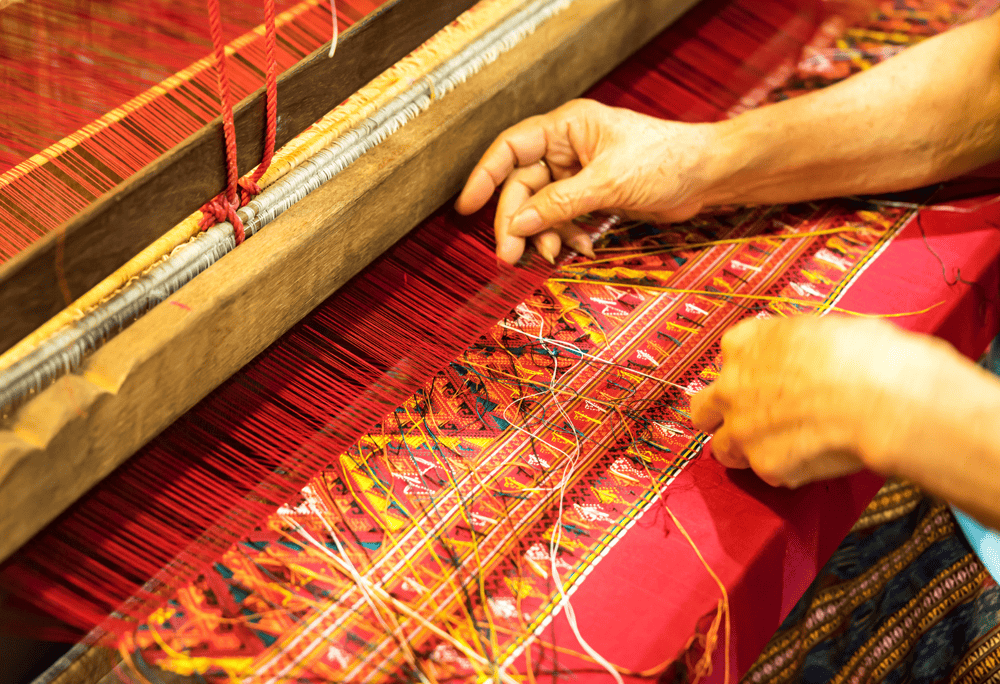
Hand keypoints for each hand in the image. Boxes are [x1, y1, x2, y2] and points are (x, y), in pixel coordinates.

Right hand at [455, 99, 721, 263]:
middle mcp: (567, 147)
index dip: (484, 177)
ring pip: (542, 207)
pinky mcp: (593, 194)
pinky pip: (564, 217)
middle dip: (517, 222)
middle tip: (508, 257)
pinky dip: (567, 235)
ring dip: (543, 234)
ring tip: (550, 256)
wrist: (707, 176)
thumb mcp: (607, 183)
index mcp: (566, 128)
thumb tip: (517, 224)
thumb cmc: (665, 161)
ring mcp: (579, 172)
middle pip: (523, 186)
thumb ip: (559, 204)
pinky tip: (579, 247)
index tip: (467, 208)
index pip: (510, 149)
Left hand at [690, 316, 956, 487]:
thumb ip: (794, 347)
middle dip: (719, 416)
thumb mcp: (821, 329)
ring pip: (723, 448)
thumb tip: (809, 355)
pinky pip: (768, 472)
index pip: (728, 359)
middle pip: (704, 408)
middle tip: (749, 423)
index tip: (766, 382)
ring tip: (783, 450)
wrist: (884, 396)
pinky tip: (816, 459)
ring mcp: (742, 429)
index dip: (748, 373)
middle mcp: (731, 385)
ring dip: (746, 450)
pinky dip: (788, 470)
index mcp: (745, 343)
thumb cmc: (866, 354)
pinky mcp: (763, 464)